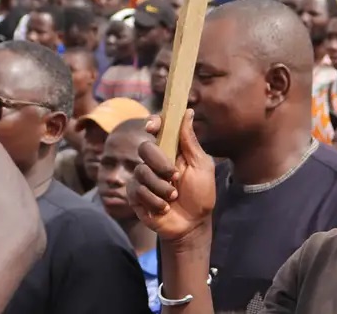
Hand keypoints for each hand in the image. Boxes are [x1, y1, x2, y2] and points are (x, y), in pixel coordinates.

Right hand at [130, 110, 215, 242]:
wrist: (192, 225)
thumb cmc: (200, 194)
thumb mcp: (201, 166)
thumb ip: (190, 141)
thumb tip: (188, 111)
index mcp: (171, 150)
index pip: (157, 129)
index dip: (153, 123)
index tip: (153, 127)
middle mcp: (154, 161)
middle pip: (145, 148)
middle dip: (160, 163)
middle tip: (175, 176)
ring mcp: (143, 178)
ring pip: (142, 172)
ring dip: (161, 187)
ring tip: (174, 198)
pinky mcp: (135, 195)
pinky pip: (137, 190)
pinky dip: (153, 200)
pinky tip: (164, 208)